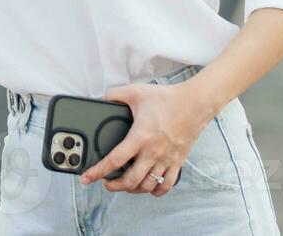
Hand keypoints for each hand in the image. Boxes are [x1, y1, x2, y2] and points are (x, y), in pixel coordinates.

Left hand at [77, 81, 215, 197]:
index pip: (115, 160)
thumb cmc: (167, 98)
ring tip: (125, 185)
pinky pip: (167, 185)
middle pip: (130, 180)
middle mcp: (153, 152)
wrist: (195, 103)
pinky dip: (156, 191)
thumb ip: (115, 95)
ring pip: (147, 186)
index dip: (98, 171)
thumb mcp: (136, 92)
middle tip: (106, 183)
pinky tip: (149, 188)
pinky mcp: (177, 162)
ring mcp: (166, 159)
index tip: (87, 177)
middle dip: (114, 186)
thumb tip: (102, 99)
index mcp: (140, 137)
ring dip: (133, 189)